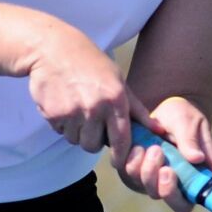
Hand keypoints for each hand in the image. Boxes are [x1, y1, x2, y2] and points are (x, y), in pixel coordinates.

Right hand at [25, 25, 153, 164]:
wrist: (53, 49)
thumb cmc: (90, 63)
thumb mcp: (118, 80)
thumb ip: (136, 109)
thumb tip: (159, 130)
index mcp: (116, 99)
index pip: (122, 140)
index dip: (121, 156)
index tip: (118, 161)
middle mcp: (95, 108)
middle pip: (94, 146)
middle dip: (92, 140)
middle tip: (91, 122)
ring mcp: (73, 112)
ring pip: (76, 140)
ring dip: (76, 131)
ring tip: (76, 109)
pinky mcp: (53, 114)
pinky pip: (60, 132)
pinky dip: (61, 124)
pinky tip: (63, 103)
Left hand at [119, 95, 211, 211]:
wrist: (156, 108)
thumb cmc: (182, 116)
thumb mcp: (189, 121)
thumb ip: (191, 139)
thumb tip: (197, 158)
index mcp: (202, 173)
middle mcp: (182, 183)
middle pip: (180, 205)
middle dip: (171, 191)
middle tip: (168, 169)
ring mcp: (158, 181)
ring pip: (153, 192)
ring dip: (151, 172)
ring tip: (154, 148)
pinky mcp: (137, 174)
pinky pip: (131, 178)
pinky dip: (133, 164)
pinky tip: (138, 147)